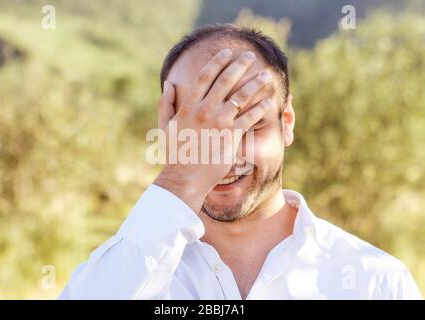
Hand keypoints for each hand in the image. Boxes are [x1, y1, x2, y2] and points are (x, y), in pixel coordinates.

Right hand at [154, 49, 272, 212]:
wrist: (184, 178)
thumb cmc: (174, 154)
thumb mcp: (165, 127)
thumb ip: (166, 104)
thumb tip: (168, 84)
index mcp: (188, 106)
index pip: (204, 76)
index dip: (217, 62)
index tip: (227, 52)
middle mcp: (205, 110)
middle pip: (226, 81)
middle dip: (239, 65)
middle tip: (250, 56)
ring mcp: (219, 123)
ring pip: (241, 96)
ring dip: (255, 83)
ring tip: (266, 76)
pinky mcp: (231, 136)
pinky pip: (249, 118)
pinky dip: (260, 108)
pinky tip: (268, 102)